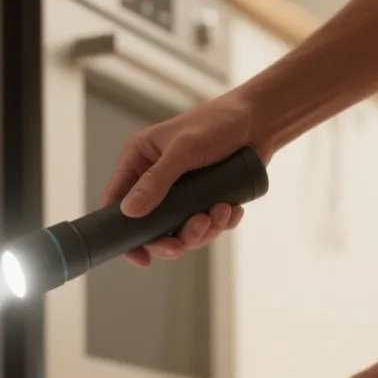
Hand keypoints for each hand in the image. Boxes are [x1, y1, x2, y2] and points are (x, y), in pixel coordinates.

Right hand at [99, 90, 263, 267]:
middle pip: (150, 226)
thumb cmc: (218, 122)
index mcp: (139, 160)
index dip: (123, 233)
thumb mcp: (184, 149)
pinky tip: (232, 210)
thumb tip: (129, 212)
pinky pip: (206, 225)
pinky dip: (220, 224)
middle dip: (170, 239)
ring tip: (220, 213)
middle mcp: (155, 178)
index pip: (117, 201)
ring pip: (181, 230)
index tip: (140, 256)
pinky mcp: (205, 198)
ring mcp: (181, 191)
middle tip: (183, 245)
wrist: (260, 120)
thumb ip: (156, 180)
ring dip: (201, 231)